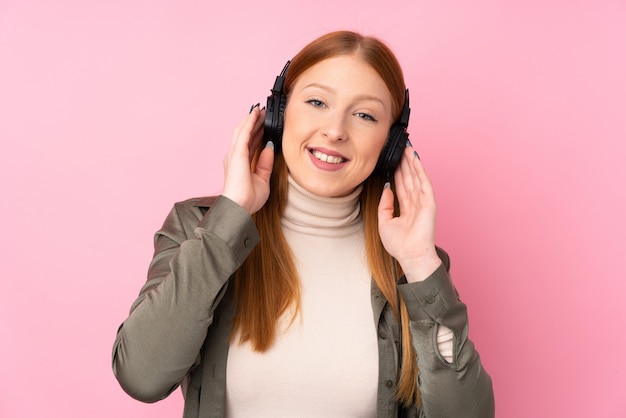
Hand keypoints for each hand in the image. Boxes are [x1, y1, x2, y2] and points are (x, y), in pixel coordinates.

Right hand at [222, 105, 273, 213]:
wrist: (240, 207)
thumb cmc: (248, 199)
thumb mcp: (262, 179)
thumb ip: (265, 163)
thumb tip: (269, 148)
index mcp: (241, 164)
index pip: (250, 144)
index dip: (257, 133)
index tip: (265, 125)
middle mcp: (235, 157)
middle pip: (246, 134)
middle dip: (254, 123)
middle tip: (263, 113)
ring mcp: (234, 154)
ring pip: (243, 130)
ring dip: (252, 119)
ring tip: (260, 110)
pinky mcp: (237, 153)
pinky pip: (244, 133)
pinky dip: (250, 122)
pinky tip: (255, 114)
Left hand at [378, 145, 441, 281]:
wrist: (411, 257)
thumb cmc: (400, 245)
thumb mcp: (384, 222)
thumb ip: (385, 204)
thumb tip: (386, 188)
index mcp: (406, 208)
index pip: (401, 185)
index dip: (398, 171)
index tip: (393, 159)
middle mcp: (416, 203)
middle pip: (409, 177)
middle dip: (404, 162)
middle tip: (400, 146)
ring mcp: (423, 202)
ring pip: (416, 177)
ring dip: (412, 162)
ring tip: (407, 147)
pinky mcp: (429, 202)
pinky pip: (424, 183)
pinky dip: (420, 170)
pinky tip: (415, 159)